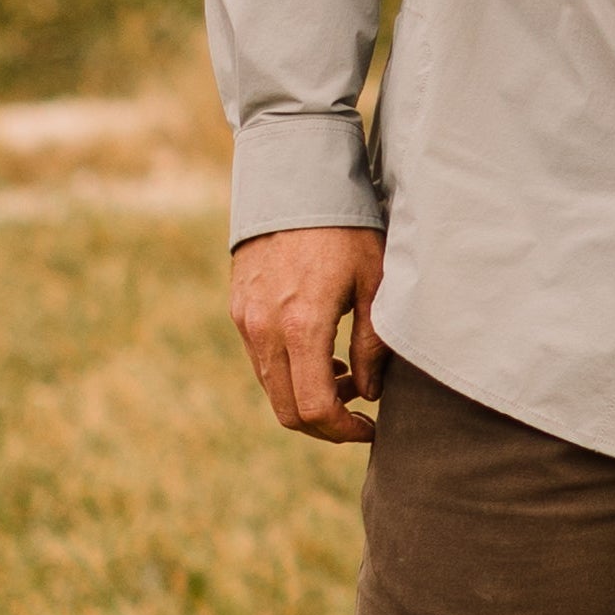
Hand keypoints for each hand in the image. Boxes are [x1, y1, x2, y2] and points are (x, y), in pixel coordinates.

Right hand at [231, 225, 388, 442]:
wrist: (294, 184)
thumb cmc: (346, 229)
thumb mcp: (375, 282)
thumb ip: (372, 343)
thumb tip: (369, 392)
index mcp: (302, 325)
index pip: (315, 408)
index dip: (343, 431)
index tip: (369, 428)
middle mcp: (265, 329)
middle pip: (287, 411)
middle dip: (324, 425)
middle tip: (358, 413)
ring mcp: (246, 320)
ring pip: (271, 388)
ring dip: (306, 396)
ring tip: (346, 376)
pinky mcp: (239, 309)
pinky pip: (261, 361)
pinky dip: (288, 373)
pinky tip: (319, 354)